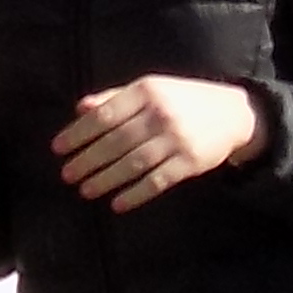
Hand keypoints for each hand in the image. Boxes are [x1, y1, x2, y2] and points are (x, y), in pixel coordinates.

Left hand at [50, 75, 261, 214]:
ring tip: (85, 190)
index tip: (58, 148)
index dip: (78, 133)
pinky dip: (135, 194)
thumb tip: (80, 108)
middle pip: (115, 141)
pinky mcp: (190, 163)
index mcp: (147, 91)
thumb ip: (115, 97)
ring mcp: (176, 140)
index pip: (104, 115)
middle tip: (67, 174)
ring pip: (133, 164)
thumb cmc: (184, 100)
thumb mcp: (151, 89)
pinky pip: (156, 182)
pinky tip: (117, 203)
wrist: (234, 114)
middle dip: (87, 160)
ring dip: (105, 179)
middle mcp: (160, 114)